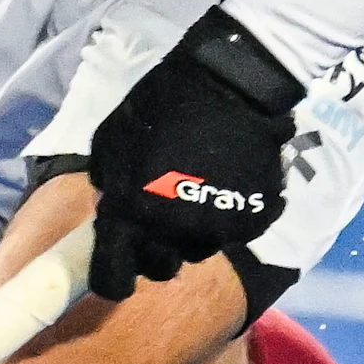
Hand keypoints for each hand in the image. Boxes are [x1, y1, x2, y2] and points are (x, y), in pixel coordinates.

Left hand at [84, 3, 305, 301]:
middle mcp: (173, 232)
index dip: (110, 279)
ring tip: (195, 189)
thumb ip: (109, 184)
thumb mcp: (111, 141)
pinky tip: (226, 180)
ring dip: (192, 230)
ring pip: (198, 249)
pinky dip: (228, 213)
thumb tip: (112, 208)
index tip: (117, 269)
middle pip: (161, 268)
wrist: (230, 84)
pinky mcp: (253, 219)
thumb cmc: (160, 106)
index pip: (111, 279)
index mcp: (131, 214)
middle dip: (155, 250)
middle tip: (160, 215)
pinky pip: (233, 230)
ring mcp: (218, 228)